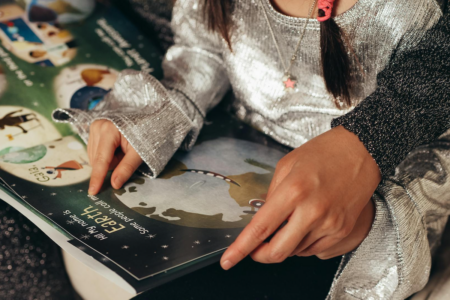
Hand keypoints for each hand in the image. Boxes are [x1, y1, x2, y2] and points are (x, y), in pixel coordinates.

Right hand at [87, 120, 142, 194]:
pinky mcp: (95, 130)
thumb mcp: (139, 153)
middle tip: (126, 155)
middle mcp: (98, 127)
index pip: (101, 159)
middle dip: (112, 163)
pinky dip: (107, 155)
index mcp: (109, 130)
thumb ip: (126, 168)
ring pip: (95, 157)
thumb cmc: (146, 136)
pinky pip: (96, 152)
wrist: (149, 121)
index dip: (98, 177)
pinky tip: (117, 148)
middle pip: (97, 160)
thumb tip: (114, 184)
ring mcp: (94, 127)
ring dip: (110, 160)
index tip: (93, 191)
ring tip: (123, 150)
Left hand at [220, 126, 380, 269]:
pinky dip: (303, 244)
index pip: (260, 228)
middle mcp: (312, 211)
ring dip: (285, 244)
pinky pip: (315, 250)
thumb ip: (271, 194)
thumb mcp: (286, 165)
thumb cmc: (323, 153)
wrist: (360, 151)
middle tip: (255, 249)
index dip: (241, 248)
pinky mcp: (343, 231)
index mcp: (293, 191)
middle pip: (278, 251)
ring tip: (291, 221)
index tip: (228, 260)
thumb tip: (262, 218)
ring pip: (296, 252)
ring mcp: (330, 224)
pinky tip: (306, 225)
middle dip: (261, 255)